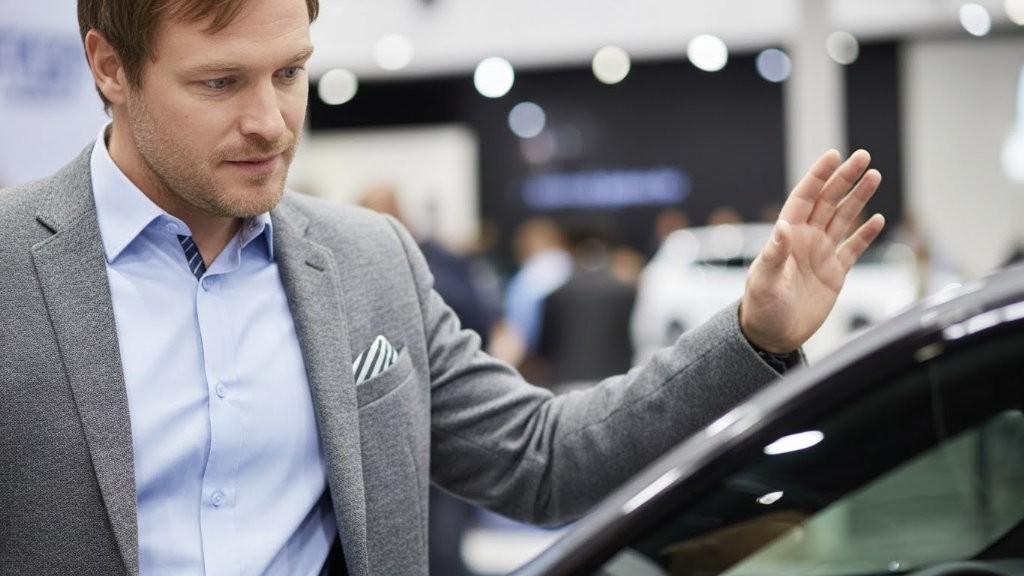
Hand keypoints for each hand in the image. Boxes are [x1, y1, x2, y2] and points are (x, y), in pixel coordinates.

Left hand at [740, 149, 884, 352]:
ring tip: (874, 176)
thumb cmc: (761, 307)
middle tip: (863, 156)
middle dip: (844, 178)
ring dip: (859, 198)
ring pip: (843, 219)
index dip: (818, 176)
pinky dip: (865, 235)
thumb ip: (775, 253)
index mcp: (787, 236)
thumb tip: (782, 226)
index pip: (804, 198)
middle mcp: (805, 240)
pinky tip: (878, 219)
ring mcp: (821, 254)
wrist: (772, 336)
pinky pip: (853, 248)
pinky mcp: (834, 273)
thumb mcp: (765, 280)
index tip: (833, 156)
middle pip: (828, 201)